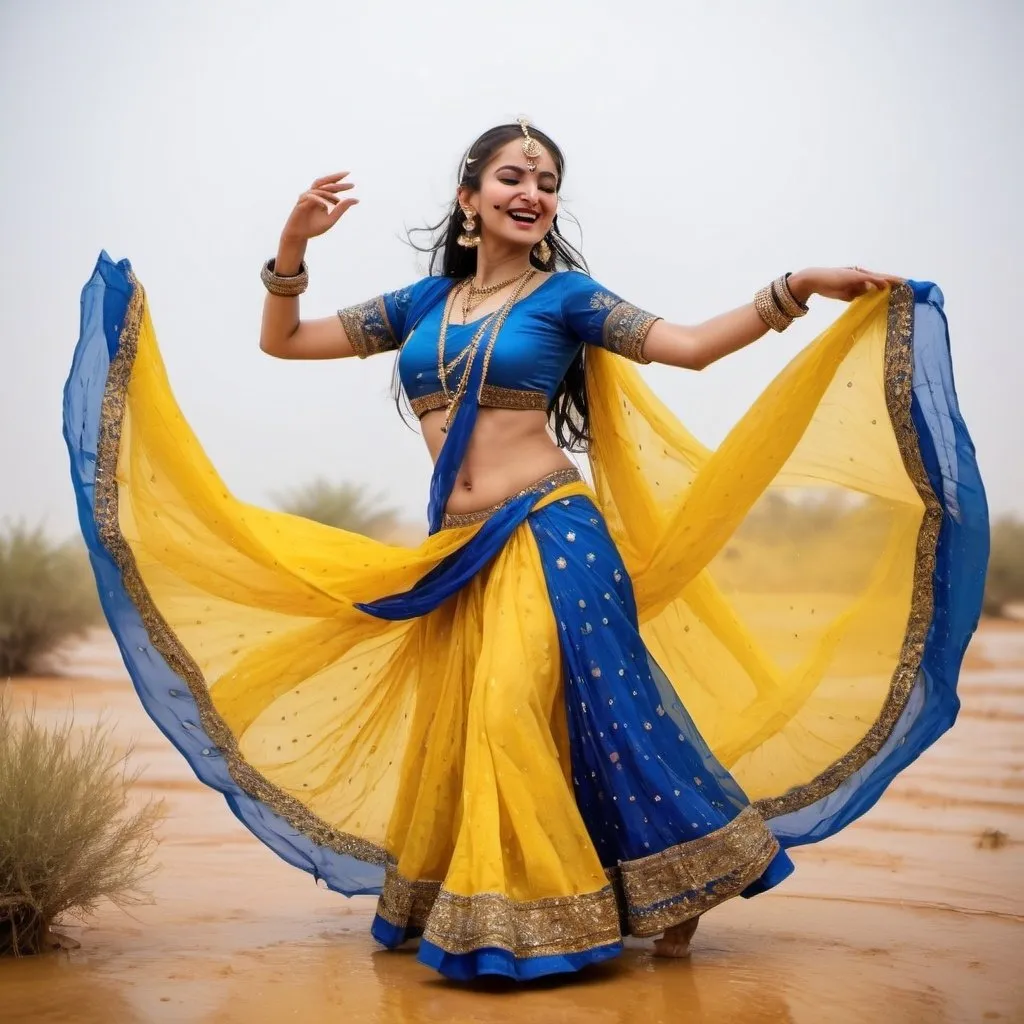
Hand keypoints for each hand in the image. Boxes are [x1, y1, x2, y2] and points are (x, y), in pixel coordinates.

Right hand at [280, 172, 358, 242]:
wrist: (299, 235)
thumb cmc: (313, 228)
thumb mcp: (331, 219)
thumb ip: (341, 209)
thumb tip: (356, 200)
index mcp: (321, 198)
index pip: (331, 187)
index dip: (341, 184)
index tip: (353, 185)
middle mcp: (313, 195)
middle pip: (324, 182)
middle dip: (335, 179)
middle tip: (347, 178)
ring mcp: (306, 197)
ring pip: (318, 189)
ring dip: (328, 194)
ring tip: (337, 200)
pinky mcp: (300, 203)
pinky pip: (310, 197)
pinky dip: (319, 200)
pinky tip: (325, 206)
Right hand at [789, 267, 904, 303]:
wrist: (814, 280)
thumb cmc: (827, 286)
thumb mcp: (845, 294)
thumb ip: (856, 294)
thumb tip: (867, 294)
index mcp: (860, 279)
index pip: (879, 282)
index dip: (890, 284)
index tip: (902, 288)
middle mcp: (862, 274)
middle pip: (883, 277)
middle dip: (896, 281)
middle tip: (910, 284)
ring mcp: (858, 274)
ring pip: (879, 277)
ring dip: (892, 280)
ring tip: (905, 284)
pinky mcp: (854, 276)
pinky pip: (870, 278)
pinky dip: (879, 281)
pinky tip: (888, 284)